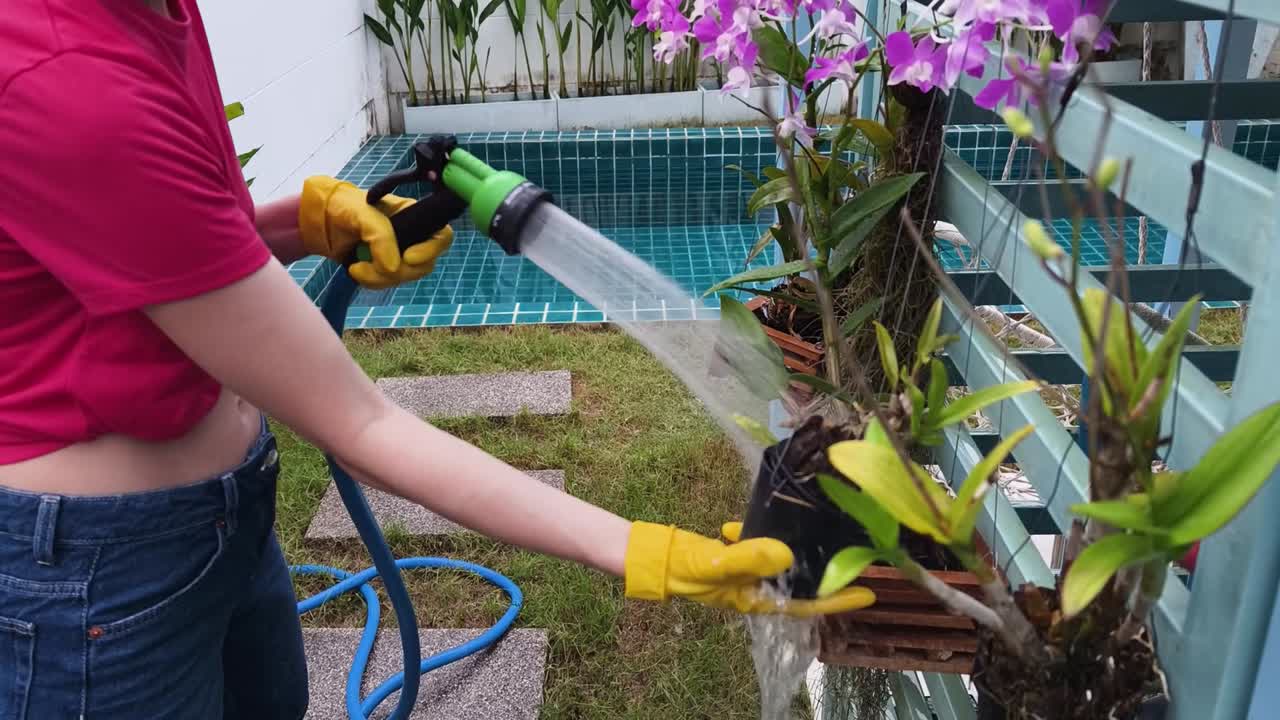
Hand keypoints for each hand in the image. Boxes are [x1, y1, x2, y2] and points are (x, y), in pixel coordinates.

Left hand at [297, 176, 452, 288]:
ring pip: (405, 277)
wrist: (320, 221)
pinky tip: (356, 270)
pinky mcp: (384, 269)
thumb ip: (381, 236)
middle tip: (373, 265)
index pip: (441, 236)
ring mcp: (398, 255)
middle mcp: (412, 237)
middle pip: (424, 264)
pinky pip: (388, 283)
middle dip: (399, 270)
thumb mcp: (363, 214)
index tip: (408, 257)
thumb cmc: (343, 207)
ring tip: (356, 268)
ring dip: (380, 278)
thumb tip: (395, 267)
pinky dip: (372, 281)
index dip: (431, 250)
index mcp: (414, 216)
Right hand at [624, 521, 875, 616]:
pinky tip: (756, 518)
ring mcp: (744, 572)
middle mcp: (756, 588)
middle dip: (826, 574)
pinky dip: (760, 533)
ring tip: (816, 532)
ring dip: (798, 551)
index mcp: (756, 598)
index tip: (867, 591)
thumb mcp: (716, 563)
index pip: (805, 603)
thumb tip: (786, 553)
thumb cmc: (686, 569)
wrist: (656, 559)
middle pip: (799, 585)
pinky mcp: (732, 555)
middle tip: (853, 556)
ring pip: (781, 564)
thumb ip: (749, 558)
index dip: (837, 599)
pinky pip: (756, 545)